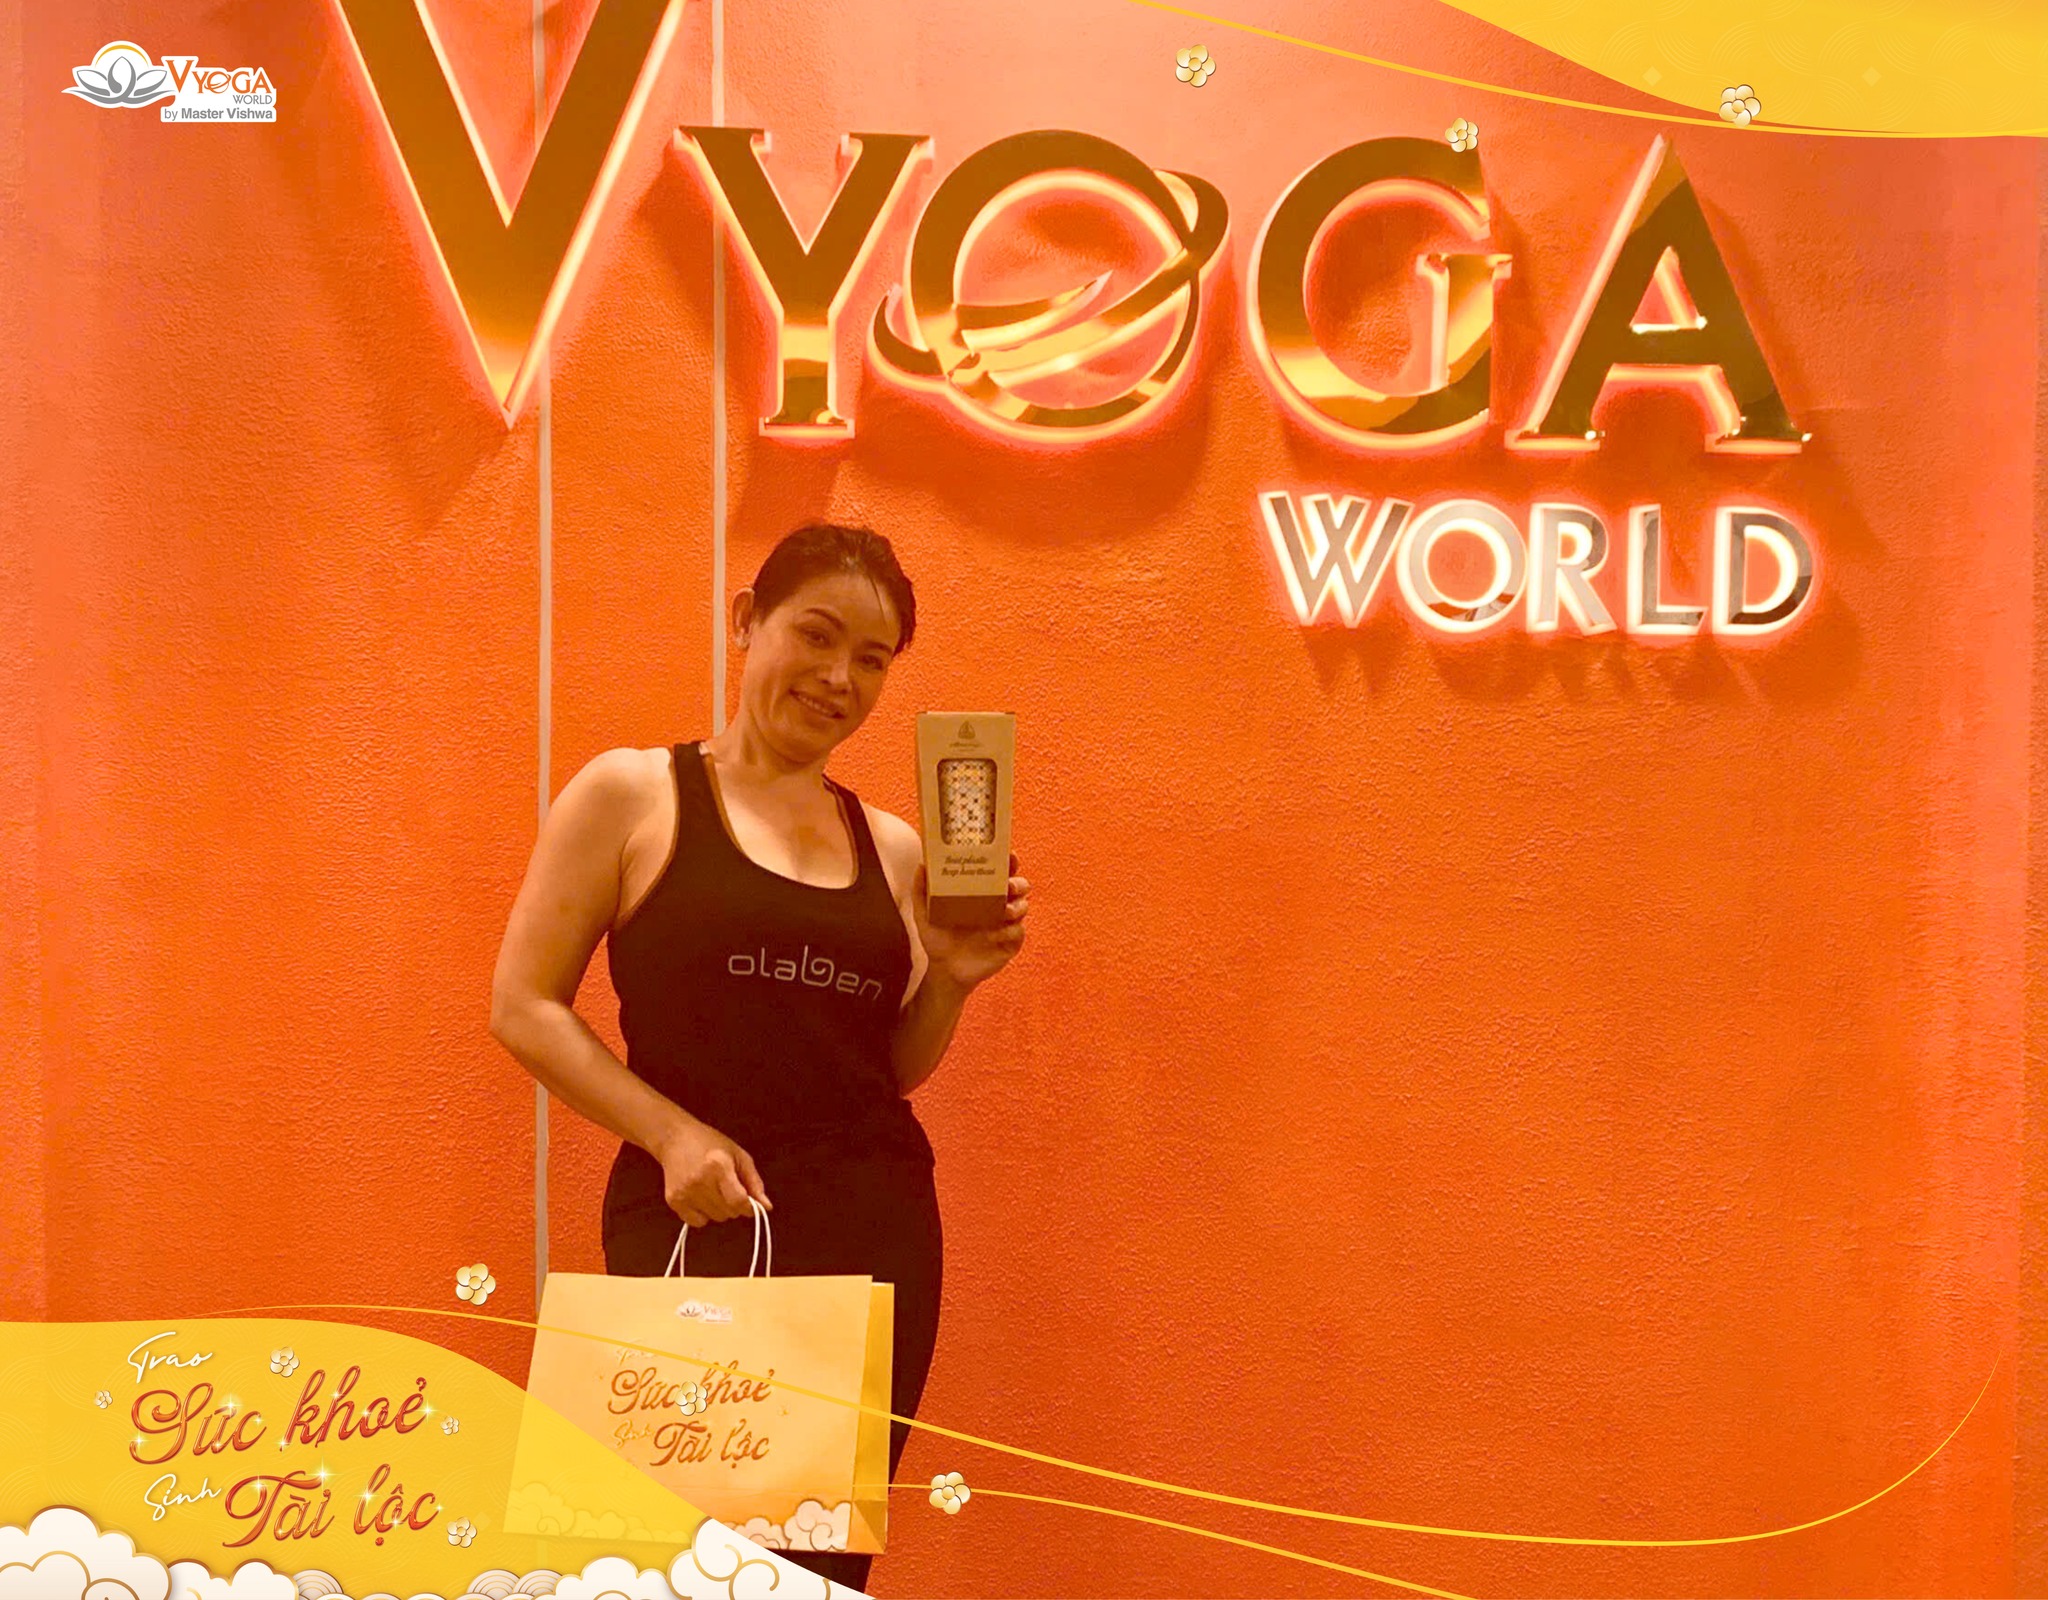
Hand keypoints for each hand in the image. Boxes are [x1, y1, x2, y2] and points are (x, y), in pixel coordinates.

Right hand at [652, 1115, 770, 1228]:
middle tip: (729, 1189)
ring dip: (720, 1209)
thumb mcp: (738, 1155)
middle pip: (728, 1212)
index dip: (749, 1207)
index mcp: (718, 1166)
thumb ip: (754, 1182)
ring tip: (713, 1189)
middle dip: (735, 1205)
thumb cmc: (710, 1143)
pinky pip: (697, 1222)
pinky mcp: (673, 1200)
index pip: (738, 1201)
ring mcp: (684, 1192)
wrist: (674, 1138)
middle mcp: (700, 1181)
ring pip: (715, 1218)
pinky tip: (700, 1197)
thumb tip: (766, 1207)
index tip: (751, 1204)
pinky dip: (703, 1215)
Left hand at [914, 851, 1029, 991]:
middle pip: (1020, 886)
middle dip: (1017, 882)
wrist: (944, 970)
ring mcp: (1006, 924)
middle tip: (1007, 884)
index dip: (1009, 862)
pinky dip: (1010, 931)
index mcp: (982, 892)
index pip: (1001, 871)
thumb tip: (921, 865)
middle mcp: (997, 905)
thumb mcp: (924, 914)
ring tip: (1003, 910)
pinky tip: (996, 934)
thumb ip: (921, 890)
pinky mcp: (1010, 943)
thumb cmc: (937, 938)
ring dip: (1017, 905)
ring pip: (1023, 907)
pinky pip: (1018, 933)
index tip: (1009, 855)